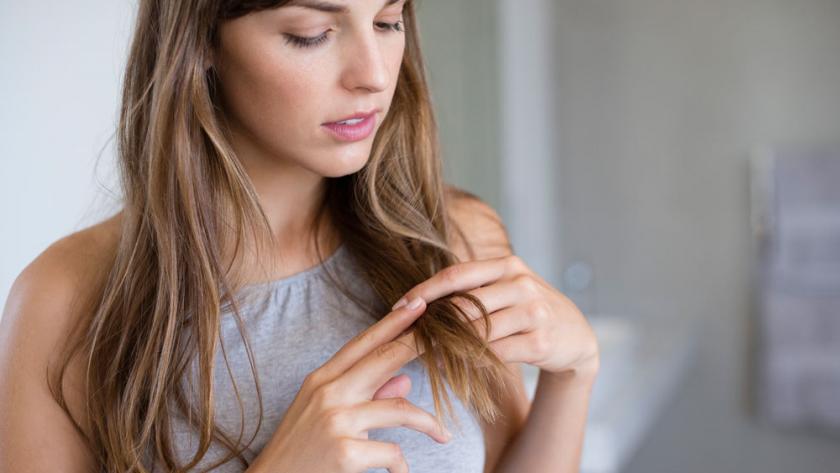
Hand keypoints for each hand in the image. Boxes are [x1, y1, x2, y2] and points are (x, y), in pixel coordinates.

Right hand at [253, 297, 451, 472]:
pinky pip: (392, 451)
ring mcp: (335, 420)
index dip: (393, 321)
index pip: (363, 342)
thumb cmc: (300, 452)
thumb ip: (366, 396)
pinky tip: (400, 472)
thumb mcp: (326, 416)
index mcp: (321, 380)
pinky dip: (401, 464)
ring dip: (428, 423)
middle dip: (420, 343)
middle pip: (384, 358)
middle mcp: (327, 393)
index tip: (418, 302)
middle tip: (451, 336)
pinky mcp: (345, 452)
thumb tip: (405, 380)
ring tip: (443, 434)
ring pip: (400, 407)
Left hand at [391, 255, 599, 381]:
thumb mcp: (507, 288)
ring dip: (448, 346)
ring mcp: (534, 312)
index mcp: (507, 266)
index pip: (456, 274)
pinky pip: (495, 353)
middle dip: (433, 323)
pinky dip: (470, 362)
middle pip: (465, 304)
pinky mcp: (540, 341)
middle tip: (407, 337)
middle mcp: (521, 284)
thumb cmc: (529, 311)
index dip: (425, 291)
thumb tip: (421, 301)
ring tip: (424, 355)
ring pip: (478, 331)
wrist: (575, 336)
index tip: (399, 306)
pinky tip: (453, 367)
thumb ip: (473, 289)